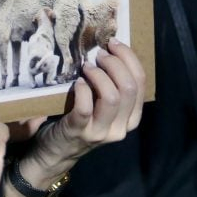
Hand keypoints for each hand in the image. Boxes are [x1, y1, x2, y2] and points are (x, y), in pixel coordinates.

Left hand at [33, 40, 145, 165]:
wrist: (57, 152)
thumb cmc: (82, 121)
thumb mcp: (105, 108)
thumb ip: (114, 87)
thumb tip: (112, 50)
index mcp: (131, 118)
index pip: (140, 83)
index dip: (129, 58)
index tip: (113, 43)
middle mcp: (121, 128)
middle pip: (128, 87)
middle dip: (115, 63)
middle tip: (99, 54)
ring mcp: (100, 132)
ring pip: (112, 97)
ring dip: (99, 75)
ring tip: (87, 67)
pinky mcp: (79, 132)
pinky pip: (85, 107)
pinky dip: (83, 90)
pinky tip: (77, 82)